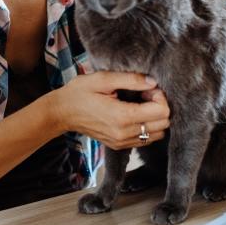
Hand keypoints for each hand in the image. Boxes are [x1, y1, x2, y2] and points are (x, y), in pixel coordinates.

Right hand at [49, 72, 170, 149]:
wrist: (62, 112)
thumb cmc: (80, 92)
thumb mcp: (104, 79)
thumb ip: (131, 79)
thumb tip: (153, 82)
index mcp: (122, 117)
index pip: (162, 112)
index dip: (160, 96)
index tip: (147, 88)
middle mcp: (124, 134)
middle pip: (163, 124)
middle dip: (160, 106)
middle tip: (144, 94)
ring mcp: (122, 142)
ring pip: (158, 134)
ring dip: (155, 118)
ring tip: (140, 104)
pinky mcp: (119, 145)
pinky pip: (146, 139)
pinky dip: (148, 127)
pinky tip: (135, 113)